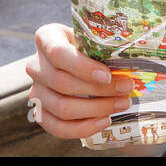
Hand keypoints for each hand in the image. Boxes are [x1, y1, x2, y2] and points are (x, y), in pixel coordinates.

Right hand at [26, 23, 134, 139]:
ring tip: (121, 104)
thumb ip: (104, 47)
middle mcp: (35, 64)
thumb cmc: (89, 46)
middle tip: (126, 89)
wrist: (77, 61)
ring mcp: (36, 90)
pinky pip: (57, 127)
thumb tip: (130, 67)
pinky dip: (83, 128)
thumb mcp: (93, 38)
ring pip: (61, 107)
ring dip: (96, 109)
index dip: (83, 67)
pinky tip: (104, 121)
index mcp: (47, 38)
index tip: (107, 75)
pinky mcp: (40, 113)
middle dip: (98, 90)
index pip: (58, 53)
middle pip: (62, 83)